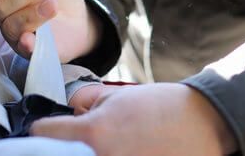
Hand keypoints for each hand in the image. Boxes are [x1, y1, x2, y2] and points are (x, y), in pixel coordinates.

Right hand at [0, 0, 100, 61]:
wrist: (79, 18)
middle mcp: (3, 9)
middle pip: (0, 1)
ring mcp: (13, 31)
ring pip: (10, 22)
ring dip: (33, 11)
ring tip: (53, 4)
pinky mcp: (27, 49)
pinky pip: (20, 46)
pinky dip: (26, 41)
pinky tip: (35, 35)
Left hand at [31, 83, 237, 155]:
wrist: (202, 124)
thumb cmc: (159, 107)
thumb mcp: (115, 96)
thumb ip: (85, 107)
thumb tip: (67, 117)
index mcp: (93, 132)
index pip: (42, 134)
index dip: (42, 129)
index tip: (46, 129)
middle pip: (58, 155)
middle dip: (61, 148)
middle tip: (71, 141)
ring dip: (81, 154)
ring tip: (101, 145)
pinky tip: (119, 151)